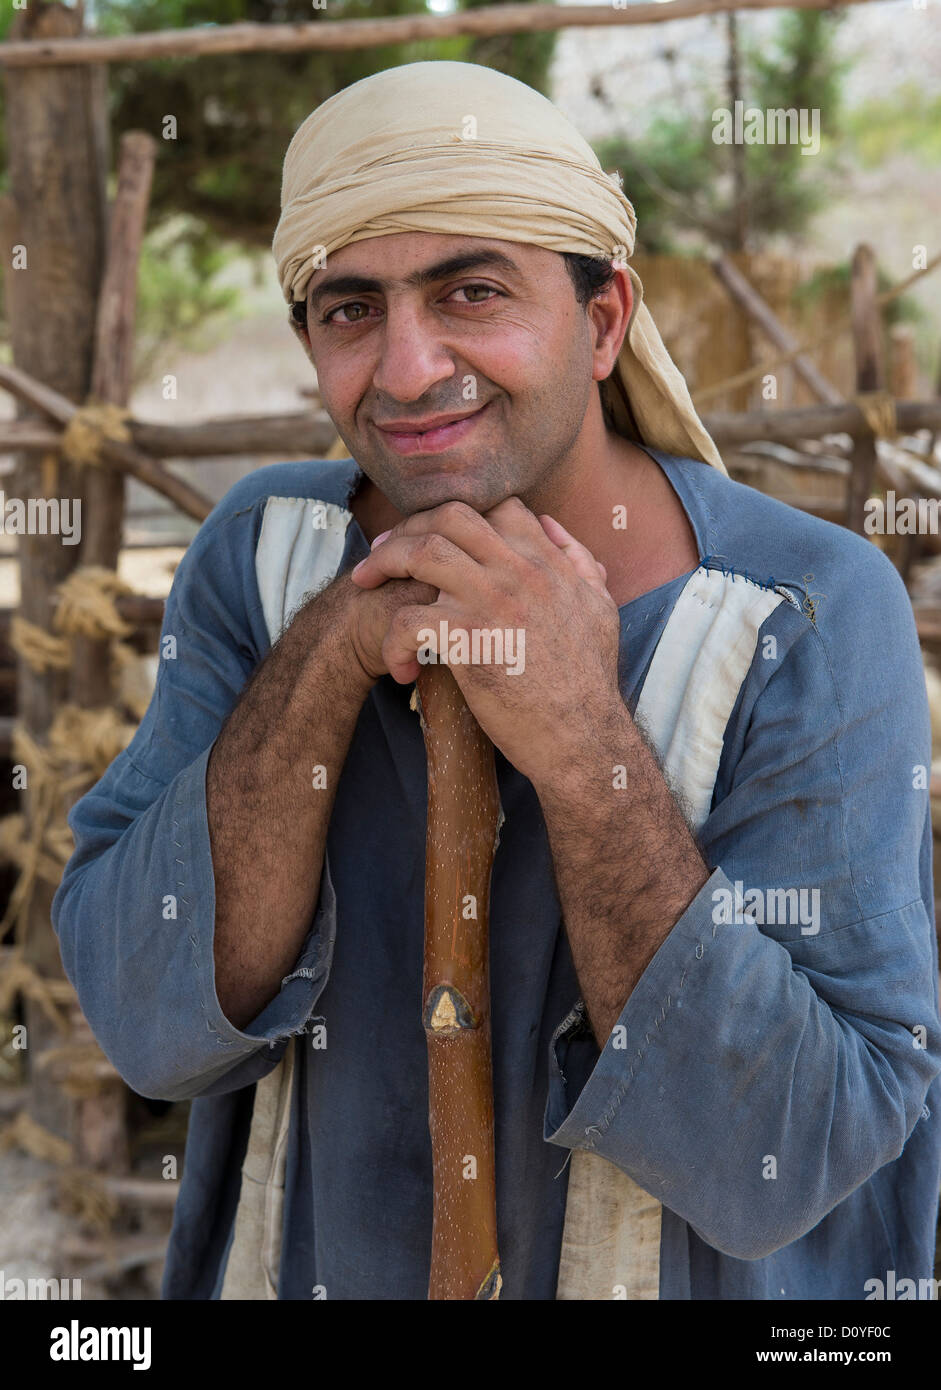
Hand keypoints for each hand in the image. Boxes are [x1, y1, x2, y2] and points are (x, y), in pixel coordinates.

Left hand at [348, 497, 621, 785]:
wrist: (583, 736)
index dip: (458, 514)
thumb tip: (550, 525)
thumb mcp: (599, 607)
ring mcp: (492, 602)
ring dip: (383, 562)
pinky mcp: (469, 641)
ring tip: (365, 584)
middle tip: (382, 551)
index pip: (497, 506)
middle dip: (408, 526)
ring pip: (420, 553)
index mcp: (547, 562)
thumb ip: (578, 560)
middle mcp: (519, 572)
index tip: (433, 534)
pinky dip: (392, 641)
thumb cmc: (589, 681)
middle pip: (450, 516)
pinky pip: (409, 620)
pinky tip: (400, 668)